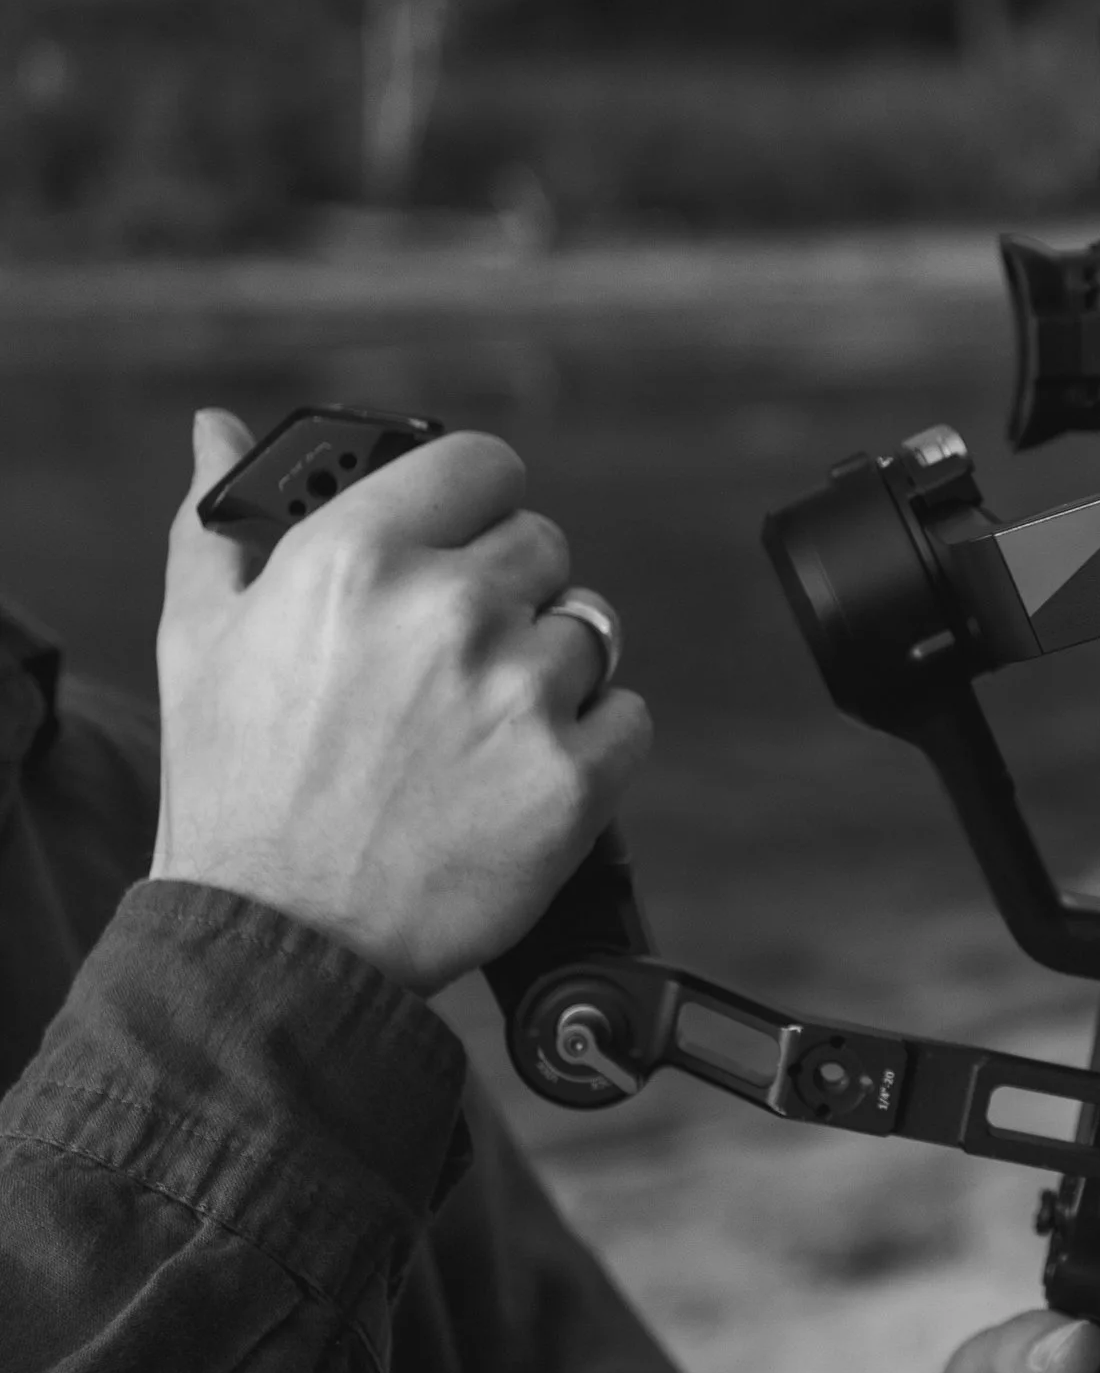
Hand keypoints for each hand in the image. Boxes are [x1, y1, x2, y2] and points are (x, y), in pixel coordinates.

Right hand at [151, 406, 651, 995]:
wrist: (280, 942)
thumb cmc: (236, 793)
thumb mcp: (198, 643)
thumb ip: (216, 522)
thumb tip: (217, 430)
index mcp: (356, 559)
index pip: (482, 463)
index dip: (477, 499)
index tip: (466, 532)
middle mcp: (449, 610)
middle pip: (543, 545)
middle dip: (506, 593)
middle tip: (450, 663)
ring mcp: (520, 693)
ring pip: (588, 631)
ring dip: (546, 671)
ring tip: (474, 731)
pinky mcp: (574, 776)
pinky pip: (628, 715)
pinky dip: (593, 741)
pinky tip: (519, 773)